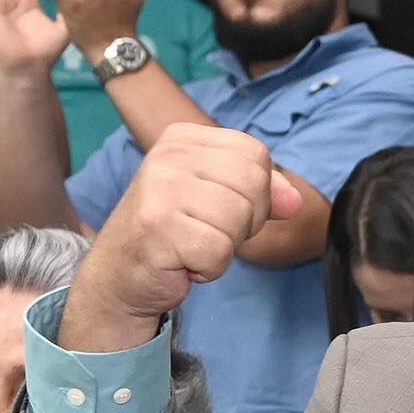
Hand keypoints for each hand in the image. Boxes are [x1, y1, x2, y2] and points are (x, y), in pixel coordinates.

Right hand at [69, 123, 298, 345]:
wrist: (119, 274)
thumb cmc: (173, 233)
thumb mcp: (218, 198)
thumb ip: (261, 191)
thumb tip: (294, 201)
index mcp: (183, 137)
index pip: (256, 154)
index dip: (257, 192)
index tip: (222, 208)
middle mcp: (168, 155)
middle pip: (253, 184)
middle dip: (246, 220)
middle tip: (208, 231)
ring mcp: (160, 189)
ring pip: (239, 218)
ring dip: (225, 245)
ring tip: (193, 245)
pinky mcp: (158, 227)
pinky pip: (219, 251)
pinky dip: (210, 267)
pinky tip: (184, 262)